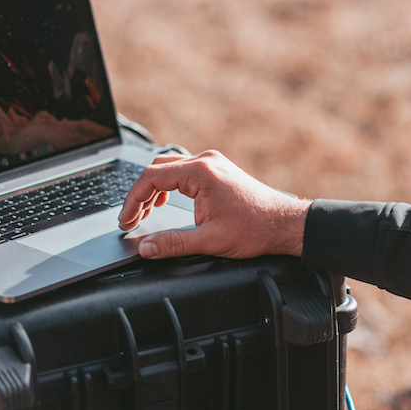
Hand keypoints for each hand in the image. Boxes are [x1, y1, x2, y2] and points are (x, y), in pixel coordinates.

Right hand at [118, 150, 311, 259]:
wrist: (284, 224)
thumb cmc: (255, 229)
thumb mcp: (210, 241)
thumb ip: (173, 244)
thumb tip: (146, 248)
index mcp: (201, 172)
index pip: (151, 177)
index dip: (132, 200)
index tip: (126, 221)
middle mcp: (206, 162)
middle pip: (157, 169)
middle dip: (140, 195)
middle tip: (132, 220)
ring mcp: (213, 164)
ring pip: (170, 169)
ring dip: (154, 190)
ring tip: (144, 215)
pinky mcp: (218, 171)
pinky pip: (184, 172)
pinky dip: (169, 187)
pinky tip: (165, 204)